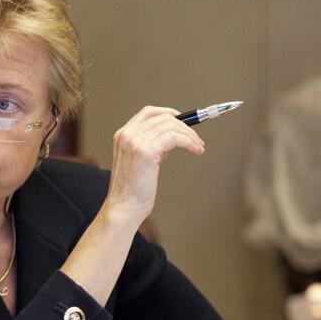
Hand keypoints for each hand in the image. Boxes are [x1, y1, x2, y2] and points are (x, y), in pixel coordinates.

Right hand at [104, 105, 205, 225]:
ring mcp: (135, 141)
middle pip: (164, 118)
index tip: (184, 121)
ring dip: (190, 136)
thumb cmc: (131, 190)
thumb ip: (153, 145)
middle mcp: (127, 135)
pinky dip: (190, 142)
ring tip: (198, 147)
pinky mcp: (146, 150)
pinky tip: (195, 150)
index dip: (169, 113)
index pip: (148, 112)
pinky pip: (176, 137)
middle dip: (185, 127)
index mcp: (122, 135)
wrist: (124, 207)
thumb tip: (174, 136)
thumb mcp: (140, 161)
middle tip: (196, 140)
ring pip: (172, 126)